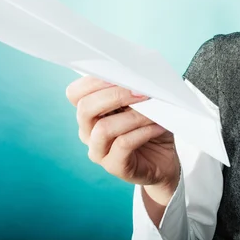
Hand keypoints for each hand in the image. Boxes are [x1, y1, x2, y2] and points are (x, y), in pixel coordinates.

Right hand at [65, 76, 179, 192]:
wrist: (164, 160)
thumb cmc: (150, 127)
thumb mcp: (141, 105)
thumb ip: (132, 90)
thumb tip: (135, 75)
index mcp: (89, 113)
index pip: (75, 93)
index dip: (93, 81)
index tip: (120, 73)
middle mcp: (88, 132)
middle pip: (85, 108)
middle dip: (114, 96)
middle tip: (141, 91)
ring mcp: (98, 152)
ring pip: (104, 128)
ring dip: (132, 116)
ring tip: (153, 112)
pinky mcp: (114, 167)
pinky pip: (123, 144)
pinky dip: (143, 132)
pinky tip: (158, 127)